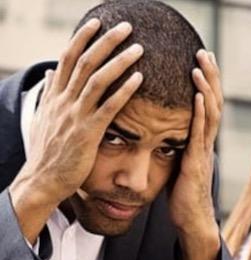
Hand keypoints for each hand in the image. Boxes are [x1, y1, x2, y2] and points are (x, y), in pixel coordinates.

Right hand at [9, 18, 143, 242]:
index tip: (97, 21)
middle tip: (127, 26)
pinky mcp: (88, 133)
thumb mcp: (45, 118)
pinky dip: (124, 91)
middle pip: (85, 62)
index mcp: (54, 96)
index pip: (67, 58)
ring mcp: (75, 116)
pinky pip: (109, 107)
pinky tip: (140, 78)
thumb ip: (50, 95)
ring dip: (119, 61)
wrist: (44, 181)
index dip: (82, 38)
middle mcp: (63, 101)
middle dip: (106, 41)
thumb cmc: (49, 152)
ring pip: (97, 80)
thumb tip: (51, 73)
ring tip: (139, 47)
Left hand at [169, 50, 222, 259]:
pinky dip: (200, 114)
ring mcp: (203, 153)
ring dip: (206, 88)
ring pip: (209, 114)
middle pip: (212, 103)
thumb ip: (176, 148)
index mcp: (200, 143)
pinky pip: (199, 134)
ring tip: (200, 66)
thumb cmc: (184, 197)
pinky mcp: (197, 163)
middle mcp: (205, 144)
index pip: (206, 106)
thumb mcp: (178, 167)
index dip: (206, 83)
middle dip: (210, 77)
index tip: (200, 61)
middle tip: (204, 52)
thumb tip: (164, 134)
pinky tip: (197, 96)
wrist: (192, 223)